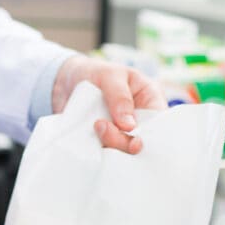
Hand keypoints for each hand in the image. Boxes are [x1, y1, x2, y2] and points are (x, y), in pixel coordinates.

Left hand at [52, 56, 166, 153]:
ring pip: (121, 150)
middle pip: (140, 142)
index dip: (151, 135)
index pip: (160, 124)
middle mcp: (138, 121)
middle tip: (100, 125)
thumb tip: (129, 126)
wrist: (63, 80)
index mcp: (149, 101)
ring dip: (107, 145)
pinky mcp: (102, 142)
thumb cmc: (94, 72)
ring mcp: (119, 133)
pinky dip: (96, 151)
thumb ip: (120, 96)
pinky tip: (89, 144)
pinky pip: (103, 153)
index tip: (134, 140)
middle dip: (122, 140)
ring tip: (94, 125)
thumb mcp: (109, 75)